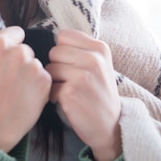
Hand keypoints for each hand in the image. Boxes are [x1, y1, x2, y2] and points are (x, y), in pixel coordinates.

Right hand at [0, 26, 51, 152]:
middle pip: (24, 48)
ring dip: (27, 71)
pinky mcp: (45, 82)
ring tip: (14, 88)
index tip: (3, 57)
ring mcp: (35, 67)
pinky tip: (23, 95)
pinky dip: (36, 84)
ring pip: (34, 63)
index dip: (9, 43)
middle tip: (6, 77)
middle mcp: (21, 53)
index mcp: (0, 45)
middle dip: (17, 58)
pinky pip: (42, 76)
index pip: (15, 32)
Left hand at [46, 29, 121, 160]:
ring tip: (70, 91)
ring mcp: (82, 76)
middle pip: (54, 52)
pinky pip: (49, 87)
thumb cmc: (99, 93)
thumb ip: (81, 49)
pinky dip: (54, 97)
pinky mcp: (71, 93)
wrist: (111, 125)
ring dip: (55, 82)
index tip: (73, 64)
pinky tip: (69, 102)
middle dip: (57, 66)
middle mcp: (93, 59)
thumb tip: (54, 37)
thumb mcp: (100, 64)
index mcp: (100, 48)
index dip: (63, 50)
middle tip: (71, 80)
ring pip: (49, 69)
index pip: (64, 35)